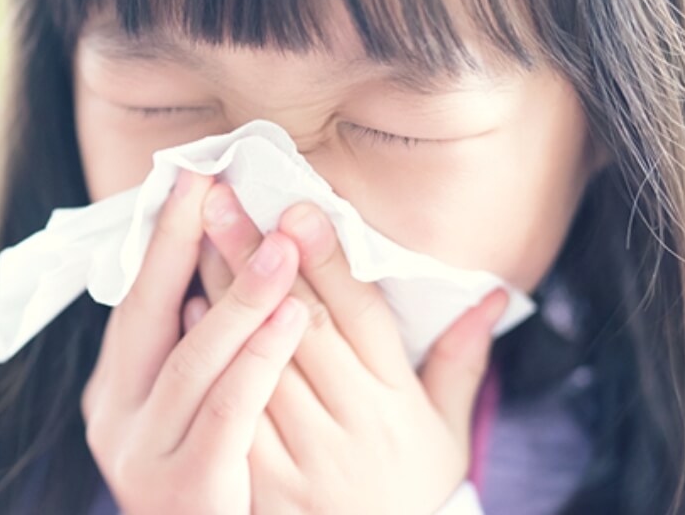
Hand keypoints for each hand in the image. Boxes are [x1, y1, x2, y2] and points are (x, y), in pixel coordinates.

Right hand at [80, 170, 310, 514]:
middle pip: (148, 317)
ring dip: (238, 297)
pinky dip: (259, 359)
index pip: (136, 303)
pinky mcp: (186, 488)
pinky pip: (228, 411)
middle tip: (217, 184)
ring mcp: (143, 456)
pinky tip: (295, 316)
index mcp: (113, 393)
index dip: (163, 241)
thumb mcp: (186, 416)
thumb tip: (210, 279)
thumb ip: (193, 352)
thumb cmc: (213, 480)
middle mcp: (114, 419)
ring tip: (281, 244)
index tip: (193, 178)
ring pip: (192, 361)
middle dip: (182, 246)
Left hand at [195, 182, 507, 513]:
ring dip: (228, 292)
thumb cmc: (405, 490)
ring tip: (197, 235)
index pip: (361, 314)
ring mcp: (308, 453)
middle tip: (225, 198)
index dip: (328, 257)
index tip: (297, 206)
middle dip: (261, 254)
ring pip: (263, 358)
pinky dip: (214, 357)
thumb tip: (494, 295)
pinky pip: (236, 408)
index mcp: (397, 399)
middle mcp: (354, 421)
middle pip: (302, 323)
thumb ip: (460, 361)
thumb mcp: (445, 432)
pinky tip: (191, 309)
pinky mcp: (266, 482)